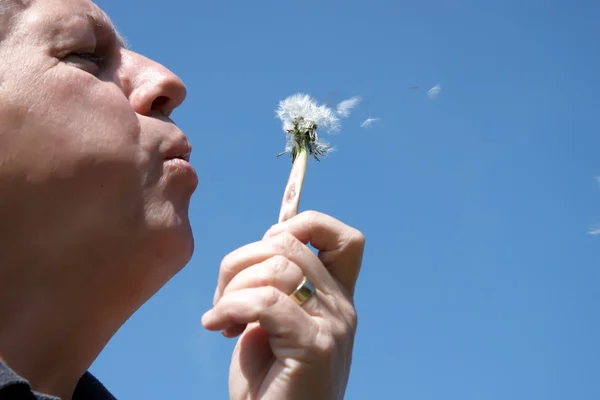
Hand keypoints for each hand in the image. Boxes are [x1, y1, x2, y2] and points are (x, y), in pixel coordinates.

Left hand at [201, 211, 364, 399]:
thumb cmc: (268, 383)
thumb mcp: (272, 322)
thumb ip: (275, 285)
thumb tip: (260, 245)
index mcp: (336, 296)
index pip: (343, 237)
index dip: (303, 225)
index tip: (264, 252)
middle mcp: (342, 305)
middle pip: (288, 242)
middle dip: (241, 260)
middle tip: (224, 296)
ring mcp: (333, 325)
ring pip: (276, 265)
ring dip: (232, 286)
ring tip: (220, 318)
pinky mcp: (315, 346)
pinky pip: (266, 300)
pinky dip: (231, 306)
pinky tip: (216, 326)